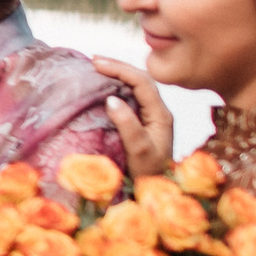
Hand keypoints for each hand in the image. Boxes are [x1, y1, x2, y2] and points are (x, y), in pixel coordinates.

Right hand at [93, 58, 172, 176]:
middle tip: (94, 61)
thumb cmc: (148, 177)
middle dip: (118, 67)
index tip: (97, 63)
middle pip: (141, 80)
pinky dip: (116, 89)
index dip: (120, 69)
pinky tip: (103, 88)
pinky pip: (131, 99)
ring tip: (97, 69)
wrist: (157, 194)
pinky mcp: (143, 125)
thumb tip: (112, 100)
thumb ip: (128, 126)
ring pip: (136, 88)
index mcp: (161, 115)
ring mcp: (152, 118)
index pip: (142, 82)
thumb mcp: (139, 153)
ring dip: (117, 76)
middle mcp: (159, 113)